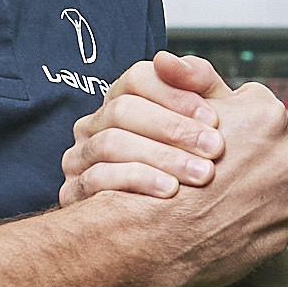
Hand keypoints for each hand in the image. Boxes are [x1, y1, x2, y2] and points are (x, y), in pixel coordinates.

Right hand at [63, 52, 232, 205]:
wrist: (175, 226)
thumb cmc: (191, 163)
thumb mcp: (205, 121)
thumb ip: (198, 84)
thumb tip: (168, 60)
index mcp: (122, 100)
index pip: (138, 79)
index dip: (175, 95)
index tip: (213, 119)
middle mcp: (94, 124)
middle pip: (123, 111)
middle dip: (174, 129)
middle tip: (215, 148)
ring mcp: (79, 156)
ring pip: (111, 144)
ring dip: (161, 157)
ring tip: (201, 173)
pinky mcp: (72, 191)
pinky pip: (96, 180)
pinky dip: (136, 182)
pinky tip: (169, 191)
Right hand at [81, 68, 287, 286]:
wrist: (159, 239)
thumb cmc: (164, 171)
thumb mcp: (171, 111)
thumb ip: (187, 82)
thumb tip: (168, 60)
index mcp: (266, 116)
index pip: (252, 105)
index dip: (225, 120)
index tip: (209, 135)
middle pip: (265, 145)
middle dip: (242, 154)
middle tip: (209, 168)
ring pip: (268, 184)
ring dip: (247, 188)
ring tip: (213, 198)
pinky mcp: (282, 232)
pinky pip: (266, 220)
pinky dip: (248, 219)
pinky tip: (221, 222)